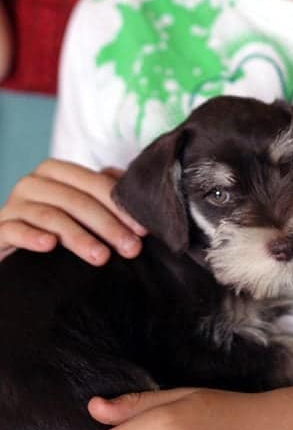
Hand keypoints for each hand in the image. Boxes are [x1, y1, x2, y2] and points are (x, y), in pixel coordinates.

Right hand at [0, 159, 145, 262]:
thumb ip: (102, 191)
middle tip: (131, 248)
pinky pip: (15, 229)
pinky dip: (32, 236)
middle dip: (108, 225)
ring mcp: (13, 204)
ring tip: (102, 257)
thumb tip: (132, 184)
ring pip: (51, 216)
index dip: (121, 205)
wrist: (10, 250)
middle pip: (76, 200)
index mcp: (56, 171)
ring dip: (79, 237)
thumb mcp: (79, 209)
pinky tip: (49, 246)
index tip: (143, 230)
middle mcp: (33, 182)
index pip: (94, 184)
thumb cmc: (51, 226)